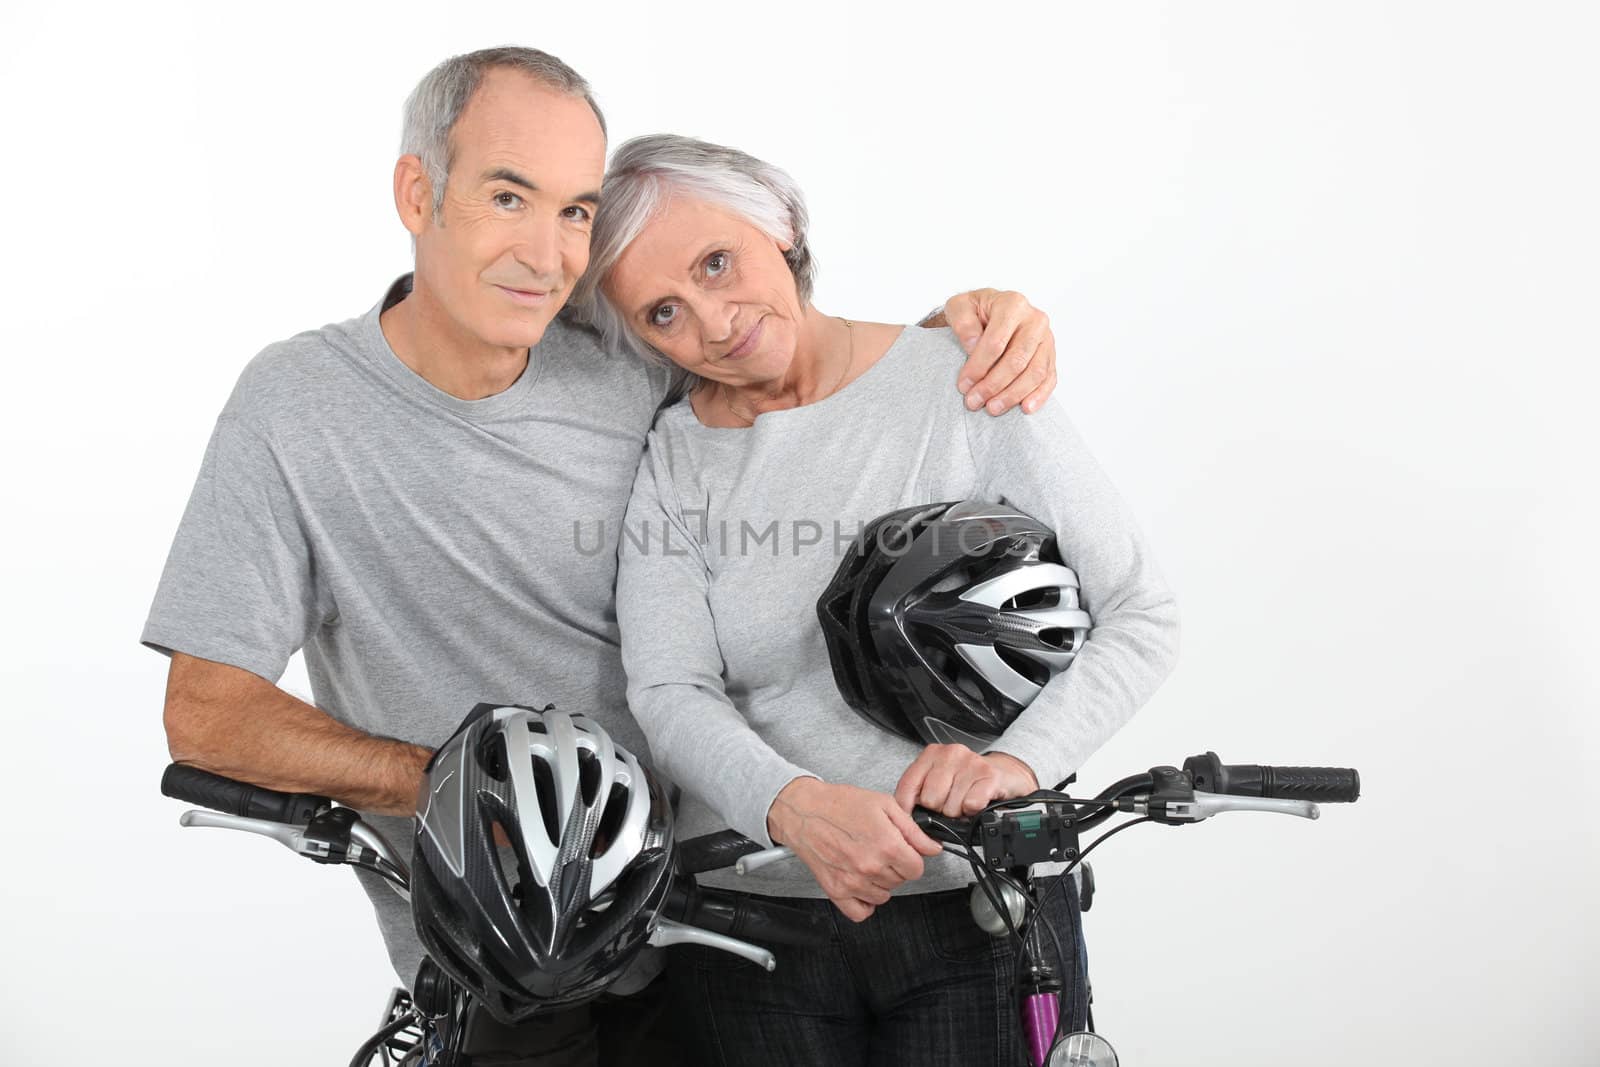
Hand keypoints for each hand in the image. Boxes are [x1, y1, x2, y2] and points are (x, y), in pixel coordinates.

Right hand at [767, 778, 942, 921]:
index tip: (904, 851)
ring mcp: (853, 882)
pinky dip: (865, 903)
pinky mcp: (836, 891)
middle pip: (901, 882)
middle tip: (881, 849)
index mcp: (887, 845)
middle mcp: (871, 866)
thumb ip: (912, 830)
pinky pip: (860, 912)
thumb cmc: (840, 804)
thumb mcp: (884, 805)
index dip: (912, 857)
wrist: (804, 811)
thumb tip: (932, 847)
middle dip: (896, 867)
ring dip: (881, 882)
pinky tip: (862, 885)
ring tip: (868, 861)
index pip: (917, 869)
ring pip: (883, 896)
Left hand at [894, 745, 1039, 818]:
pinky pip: (971, 805)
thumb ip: (920, 792)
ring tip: (964, 803)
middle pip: (930, 799)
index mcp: (931, 754)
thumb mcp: (939, 780)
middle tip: (949, 805)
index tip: (912, 820)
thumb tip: (906, 817)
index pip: (907, 785)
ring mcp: (970, 762)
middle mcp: (950, 753)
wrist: (1005, 773)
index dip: (907, 809)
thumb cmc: (968, 780)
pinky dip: (973, 812)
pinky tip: (976, 804)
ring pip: (950, 806)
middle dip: (939, 810)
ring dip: (958, 813)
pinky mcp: (989, 775)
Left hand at [941, 289, 1056, 415]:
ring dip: (1013, 395)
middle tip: (974, 402)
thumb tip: (972, 344)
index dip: (979, 367)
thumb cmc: (974, 312)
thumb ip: (962, 321)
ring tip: (992, 408)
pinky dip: (1039, 396)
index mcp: (1012, 304)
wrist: (990, 313)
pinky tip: (1024, 408)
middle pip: (1017, 360)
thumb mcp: (958, 307)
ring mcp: (1046, 339)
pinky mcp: (1051, 355)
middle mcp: (1035, 320)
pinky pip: (1049, 378)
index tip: (963, 385)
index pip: (996, 342)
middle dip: (993, 385)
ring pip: (1035, 372)